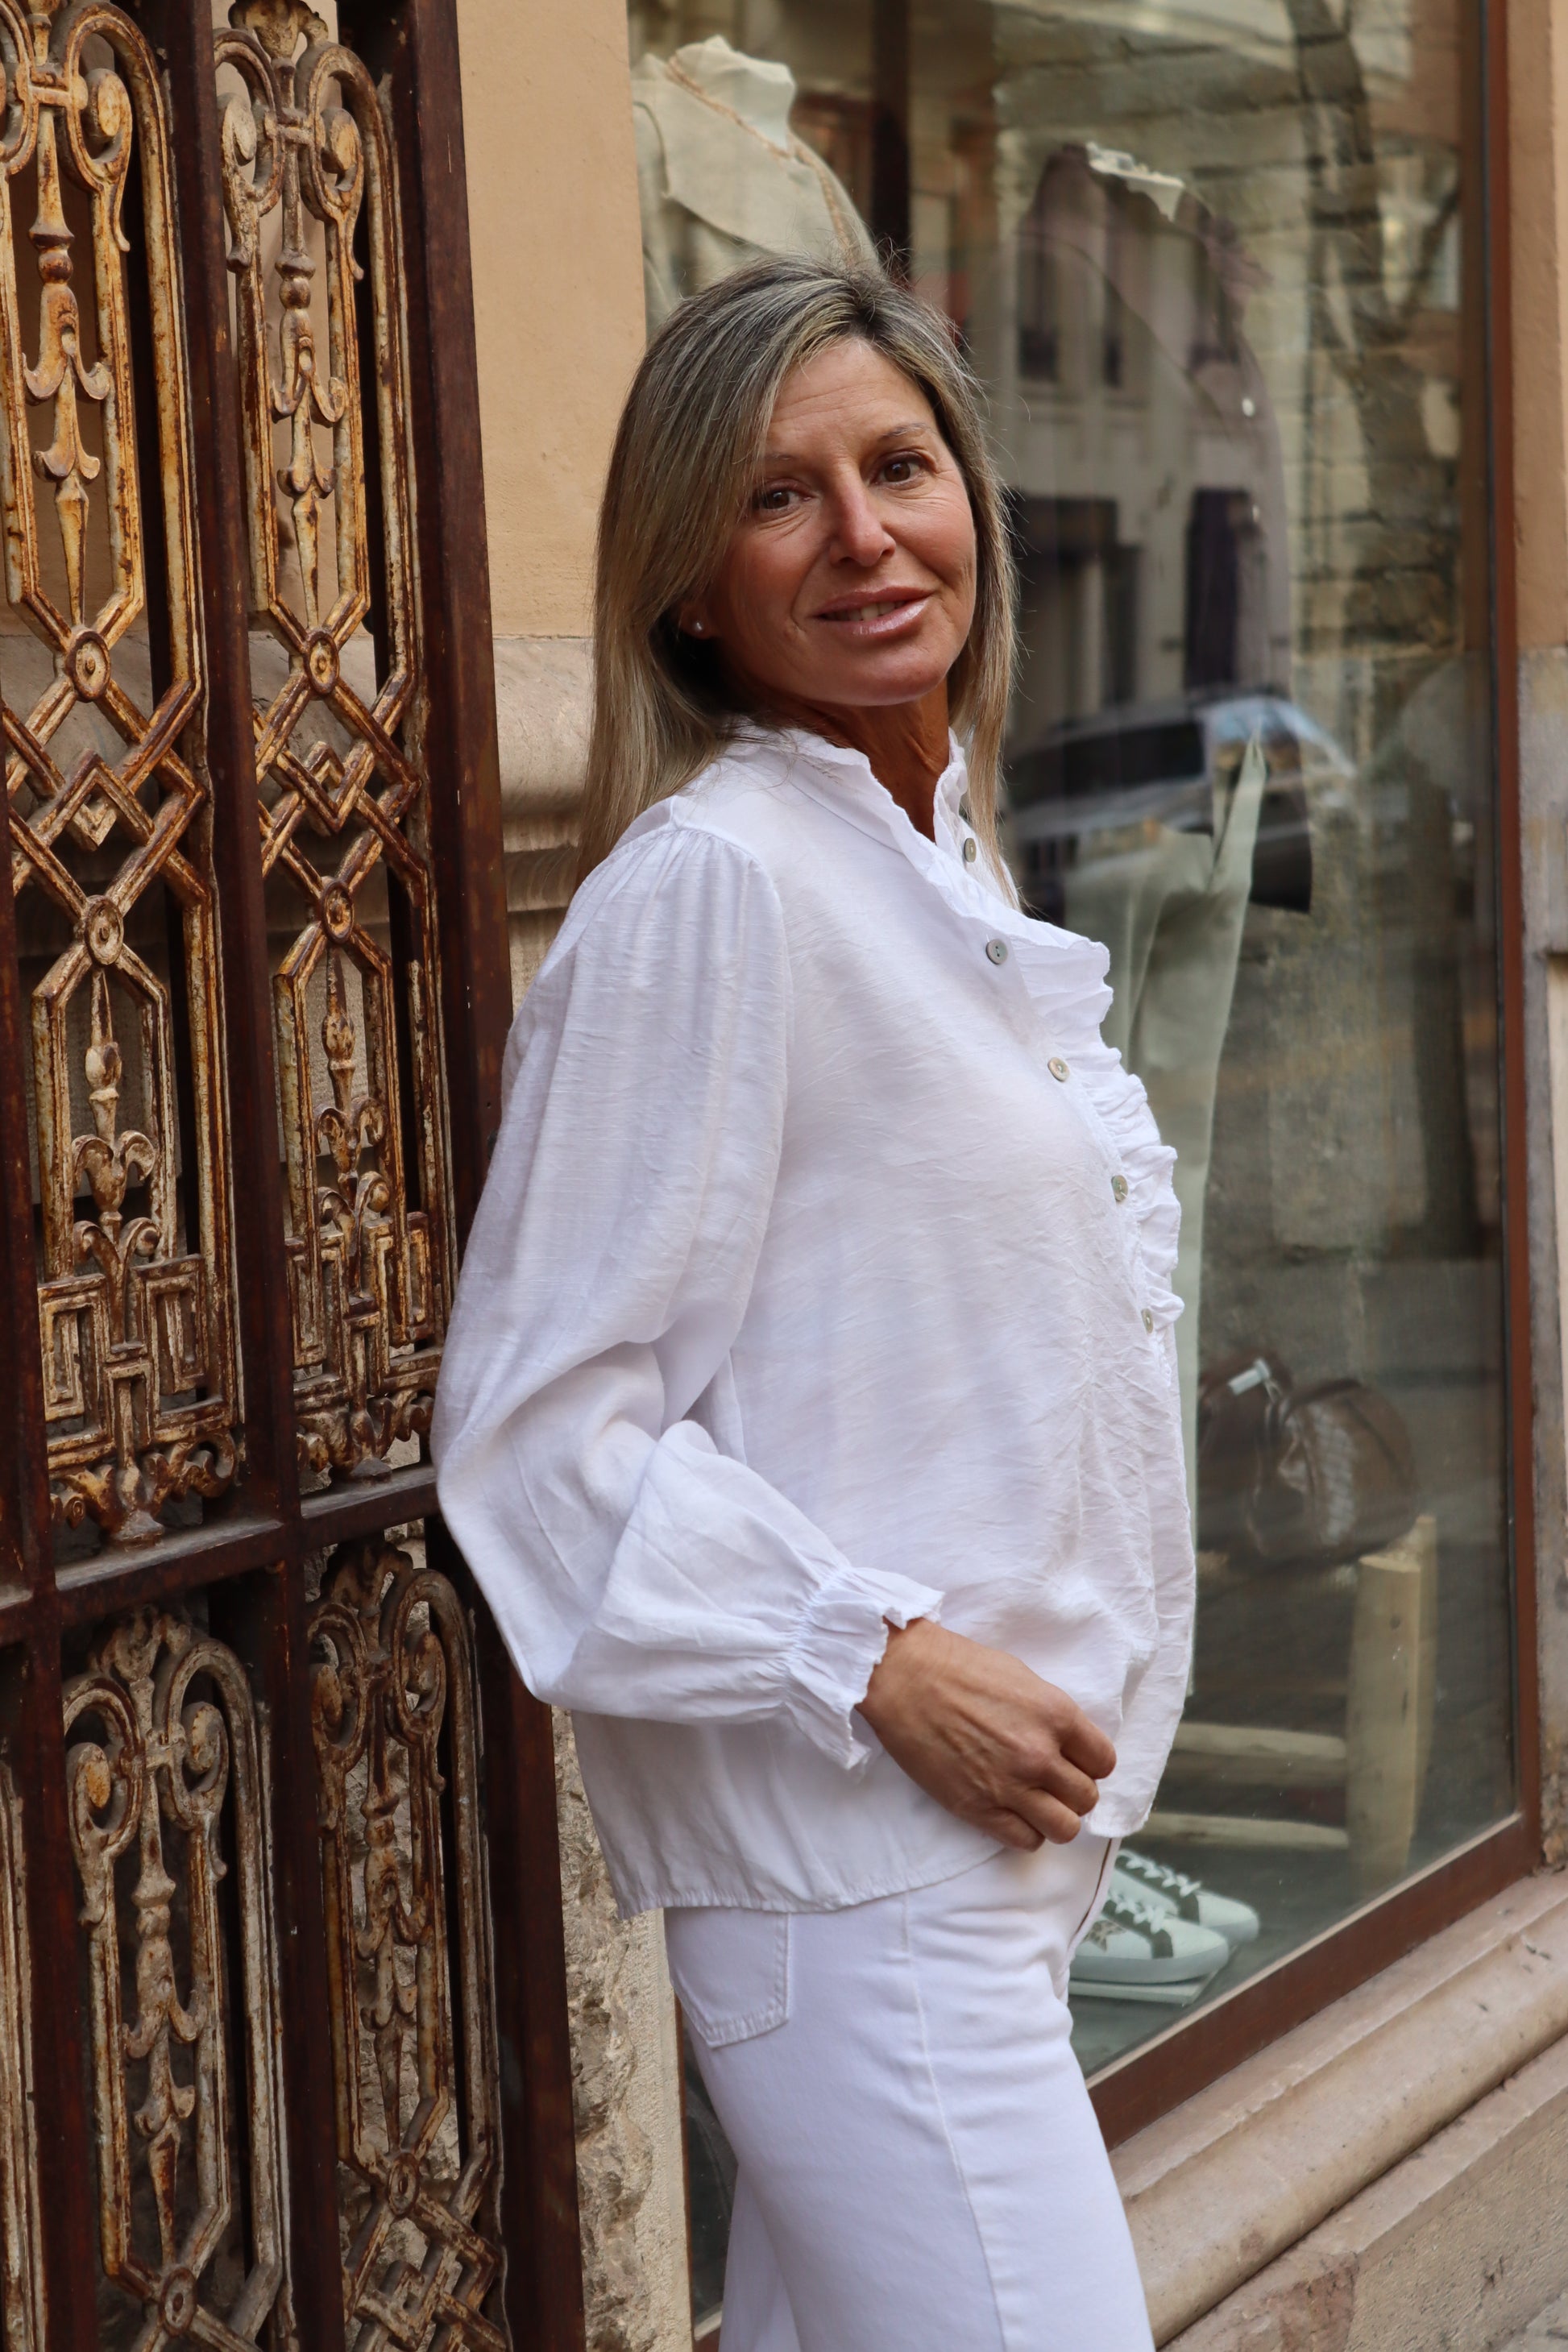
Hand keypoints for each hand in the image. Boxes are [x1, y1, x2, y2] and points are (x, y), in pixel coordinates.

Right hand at [858, 1618, 1115, 1848]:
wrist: (904, 1676)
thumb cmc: (958, 1666)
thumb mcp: (1021, 1677)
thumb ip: (1051, 1715)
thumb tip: (1067, 1744)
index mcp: (1056, 1714)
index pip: (1103, 1761)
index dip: (1090, 1764)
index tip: (1075, 1762)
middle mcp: (1039, 1754)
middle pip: (1087, 1798)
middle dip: (1073, 1792)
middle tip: (1052, 1782)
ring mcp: (1009, 1785)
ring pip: (1064, 1828)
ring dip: (1055, 1818)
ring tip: (1036, 1804)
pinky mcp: (977, 1808)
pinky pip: (1025, 1840)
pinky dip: (1025, 1832)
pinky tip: (1011, 1813)